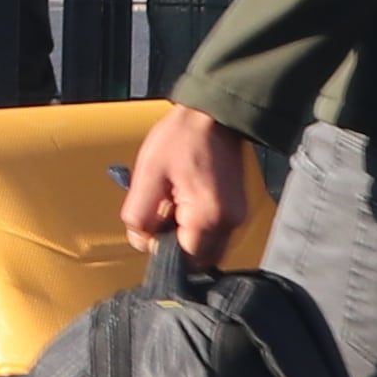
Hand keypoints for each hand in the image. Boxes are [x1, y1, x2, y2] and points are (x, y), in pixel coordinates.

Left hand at [115, 102, 257, 254]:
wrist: (213, 115)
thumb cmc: (181, 137)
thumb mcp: (148, 173)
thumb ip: (139, 216)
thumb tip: (142, 242)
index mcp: (207, 217)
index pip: (182, 262)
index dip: (162, 249)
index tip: (153, 226)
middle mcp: (228, 223)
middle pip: (197, 260)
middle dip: (176, 246)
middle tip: (163, 214)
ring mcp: (236, 217)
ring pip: (206, 250)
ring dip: (186, 237)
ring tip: (175, 204)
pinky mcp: (236, 211)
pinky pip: (213, 235)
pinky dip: (197, 228)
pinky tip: (186, 202)